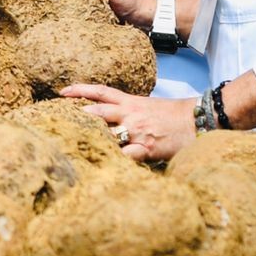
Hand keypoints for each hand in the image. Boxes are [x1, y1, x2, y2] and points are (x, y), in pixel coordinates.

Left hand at [62, 84, 196, 162]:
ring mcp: (137, 130)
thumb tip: (112, 116)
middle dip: (78, 116)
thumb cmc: (173, 114)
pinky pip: (125, 155)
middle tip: (58, 119)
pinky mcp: (146, 148)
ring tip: (73, 143)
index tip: (62, 92)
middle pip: (97, 111)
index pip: (101, 92)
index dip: (80, 90)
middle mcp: (130, 114)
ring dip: (92, 138)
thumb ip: (129, 110)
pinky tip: (101, 165)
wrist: (197, 120)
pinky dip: (113, 160)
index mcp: (130, 101)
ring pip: (107, 132)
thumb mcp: (148, 106)